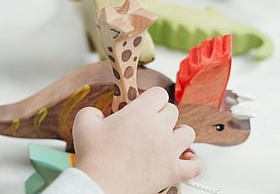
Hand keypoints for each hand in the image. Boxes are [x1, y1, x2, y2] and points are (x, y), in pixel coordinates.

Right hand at [72, 87, 201, 193]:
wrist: (98, 185)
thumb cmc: (93, 157)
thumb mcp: (84, 123)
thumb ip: (92, 111)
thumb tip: (98, 114)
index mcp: (141, 113)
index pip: (159, 94)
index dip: (152, 99)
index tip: (146, 107)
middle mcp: (159, 128)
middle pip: (173, 111)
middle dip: (162, 116)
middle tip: (150, 125)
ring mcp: (169, 150)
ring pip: (188, 133)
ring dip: (179, 134)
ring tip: (169, 140)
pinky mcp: (172, 171)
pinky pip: (195, 165)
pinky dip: (193, 163)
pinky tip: (185, 160)